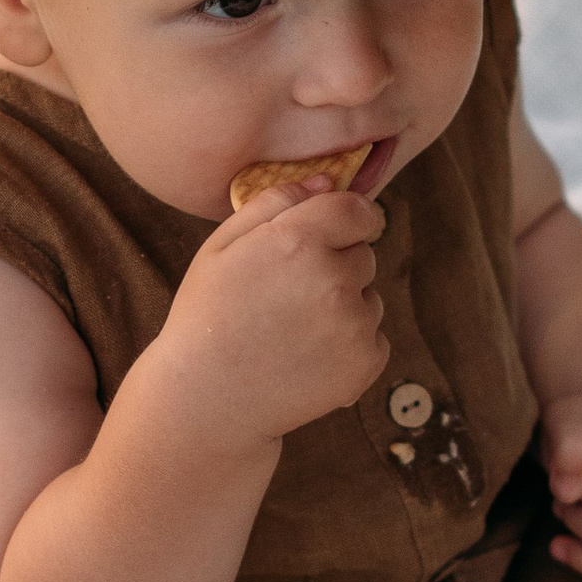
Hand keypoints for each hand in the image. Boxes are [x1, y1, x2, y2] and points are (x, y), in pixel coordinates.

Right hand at [154, 180, 387, 443]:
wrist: (208, 400)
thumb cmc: (208, 316)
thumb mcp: (222, 247)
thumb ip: (274, 203)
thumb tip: (326, 180)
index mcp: (300, 241)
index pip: (359, 210)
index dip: (348, 219)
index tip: (335, 232)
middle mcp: (335, 279)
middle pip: (364, 254)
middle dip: (337, 266)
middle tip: (290, 296)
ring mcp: (354, 325)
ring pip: (370, 299)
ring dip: (344, 307)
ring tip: (293, 332)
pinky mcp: (365, 364)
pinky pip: (374, 338)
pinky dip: (350, 346)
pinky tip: (308, 357)